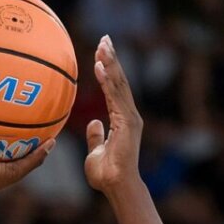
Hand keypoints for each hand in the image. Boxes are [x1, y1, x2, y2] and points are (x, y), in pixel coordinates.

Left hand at [84, 36, 143, 191]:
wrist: (117, 185)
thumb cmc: (107, 173)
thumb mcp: (96, 151)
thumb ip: (96, 136)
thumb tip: (94, 122)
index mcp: (123, 119)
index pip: (115, 88)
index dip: (109, 69)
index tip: (102, 51)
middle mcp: (129, 115)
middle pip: (120, 81)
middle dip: (112, 58)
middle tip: (105, 38)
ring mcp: (130, 118)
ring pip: (119, 85)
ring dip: (110, 63)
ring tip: (103, 44)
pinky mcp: (127, 123)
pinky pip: (114, 97)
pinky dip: (107, 81)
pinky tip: (99, 66)